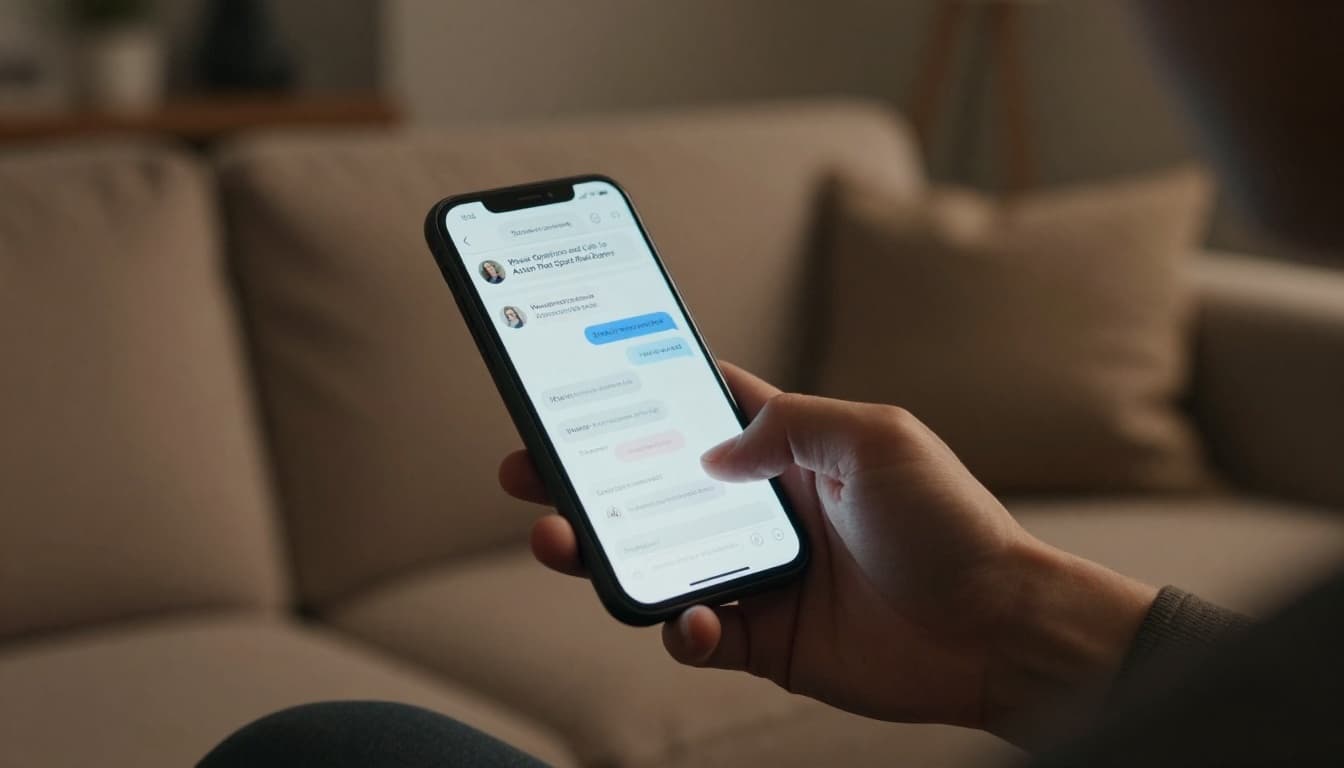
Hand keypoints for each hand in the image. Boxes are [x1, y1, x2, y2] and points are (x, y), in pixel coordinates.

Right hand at [500, 363, 1155, 747]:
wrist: (996, 629)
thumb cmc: (946, 521)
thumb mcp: (875, 437)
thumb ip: (790, 424)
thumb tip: (711, 447)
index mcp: (791, 451)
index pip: (702, 410)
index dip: (642, 394)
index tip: (581, 380)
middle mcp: (766, 511)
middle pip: (655, 488)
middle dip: (587, 478)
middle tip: (527, 470)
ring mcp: (763, 577)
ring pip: (658, 561)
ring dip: (604, 552)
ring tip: (561, 541)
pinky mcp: (767, 640)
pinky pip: (699, 635)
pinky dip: (680, 628)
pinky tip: (689, 619)